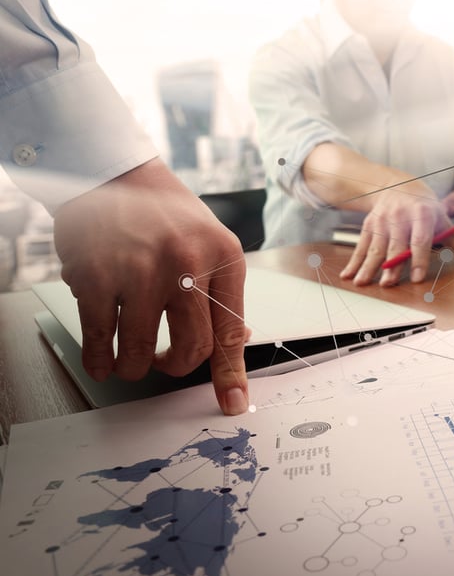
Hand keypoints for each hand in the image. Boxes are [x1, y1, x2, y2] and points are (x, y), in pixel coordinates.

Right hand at [53, 158, 249, 414]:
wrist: (112, 172)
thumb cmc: (166, 214)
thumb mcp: (211, 243)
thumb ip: (222, 291)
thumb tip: (236, 339)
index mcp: (223, 256)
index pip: (230, 330)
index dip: (231, 374)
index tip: (232, 403)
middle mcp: (187, 262)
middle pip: (191, 348)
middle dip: (175, 368)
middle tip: (164, 365)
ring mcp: (140, 270)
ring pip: (142, 351)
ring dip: (134, 367)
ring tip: (130, 362)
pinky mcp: (96, 276)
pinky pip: (101, 338)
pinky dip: (101, 359)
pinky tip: (103, 360)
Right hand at [339, 181, 453, 285]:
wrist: (398, 185)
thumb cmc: (426, 210)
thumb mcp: (443, 221)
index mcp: (422, 214)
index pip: (420, 239)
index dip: (419, 259)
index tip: (418, 277)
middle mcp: (400, 216)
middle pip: (395, 245)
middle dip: (391, 265)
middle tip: (388, 285)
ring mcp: (382, 220)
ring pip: (375, 246)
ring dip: (368, 266)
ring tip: (363, 283)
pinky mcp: (368, 225)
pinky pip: (360, 245)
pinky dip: (354, 261)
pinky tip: (348, 275)